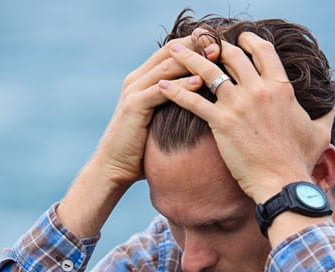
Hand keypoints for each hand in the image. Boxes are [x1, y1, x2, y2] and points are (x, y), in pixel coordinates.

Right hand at [57, 36, 208, 237]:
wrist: (114, 166)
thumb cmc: (141, 147)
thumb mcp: (162, 119)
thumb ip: (176, 104)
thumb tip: (205, 101)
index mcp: (144, 78)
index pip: (172, 51)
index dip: (196, 43)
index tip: (220, 42)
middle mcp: (137, 79)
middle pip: (170, 51)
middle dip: (196, 45)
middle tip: (220, 42)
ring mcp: (134, 90)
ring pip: (166, 66)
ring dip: (192, 60)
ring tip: (215, 56)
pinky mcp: (133, 106)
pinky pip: (160, 90)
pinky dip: (181, 85)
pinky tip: (200, 83)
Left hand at [158, 32, 334, 202]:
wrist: (283, 183)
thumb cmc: (300, 161)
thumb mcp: (319, 133)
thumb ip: (326, 115)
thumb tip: (334, 105)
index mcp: (281, 88)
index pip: (262, 51)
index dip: (247, 40)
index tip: (236, 38)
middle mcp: (259, 90)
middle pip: (231, 55)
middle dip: (213, 45)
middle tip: (199, 41)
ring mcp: (239, 104)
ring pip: (208, 71)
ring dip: (187, 57)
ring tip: (172, 50)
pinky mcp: (221, 122)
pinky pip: (192, 101)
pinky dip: (174, 92)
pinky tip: (160, 87)